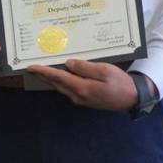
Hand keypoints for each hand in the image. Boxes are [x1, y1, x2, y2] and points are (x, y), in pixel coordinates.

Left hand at [27, 60, 146, 110]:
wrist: (132, 98)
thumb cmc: (120, 83)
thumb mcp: (104, 71)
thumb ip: (85, 67)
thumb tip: (68, 64)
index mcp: (82, 88)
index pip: (57, 77)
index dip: (43, 71)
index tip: (30, 67)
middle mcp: (78, 95)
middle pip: (55, 83)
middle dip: (43, 75)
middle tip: (31, 66)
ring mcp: (81, 99)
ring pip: (60, 87)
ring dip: (50, 78)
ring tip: (41, 69)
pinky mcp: (85, 99)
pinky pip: (67, 88)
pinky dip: (60, 81)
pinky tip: (59, 74)